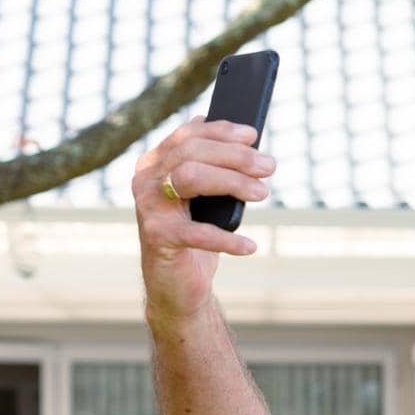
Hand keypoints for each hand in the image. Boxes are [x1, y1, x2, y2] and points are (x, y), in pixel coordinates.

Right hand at [132, 115, 274, 324]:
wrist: (176, 283)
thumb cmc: (196, 233)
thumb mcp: (206, 197)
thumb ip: (215, 167)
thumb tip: (247, 140)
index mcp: (156, 163)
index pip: (187, 136)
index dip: (220, 131)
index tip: (253, 135)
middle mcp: (146, 180)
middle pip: (191, 153)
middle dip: (234, 156)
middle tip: (269, 166)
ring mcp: (149, 208)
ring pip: (190, 178)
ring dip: (232, 182)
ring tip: (262, 192)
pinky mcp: (158, 238)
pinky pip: (197, 232)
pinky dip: (227, 239)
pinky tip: (249, 246)